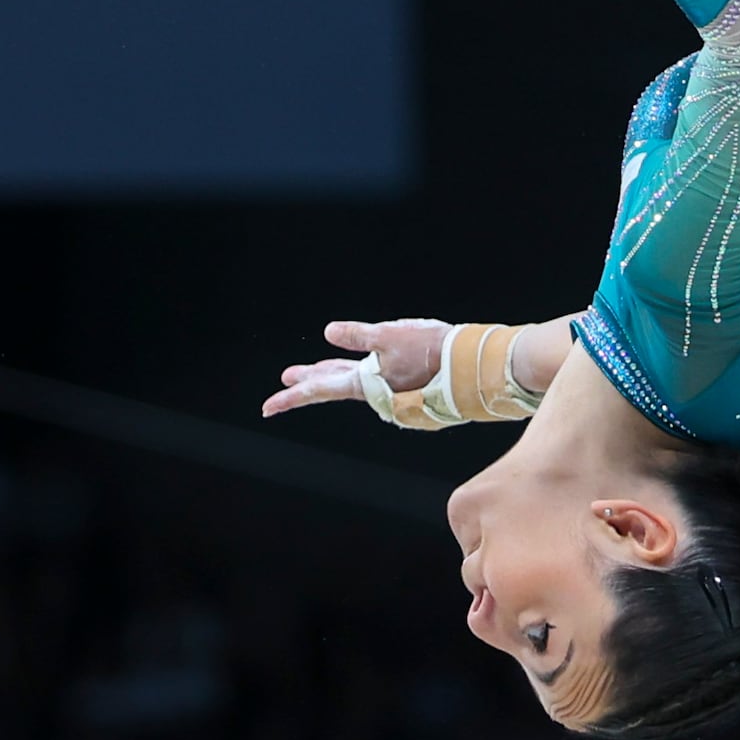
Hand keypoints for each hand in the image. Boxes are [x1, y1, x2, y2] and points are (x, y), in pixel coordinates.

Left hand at [262, 317, 455, 419]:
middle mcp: (375, 393)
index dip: (291, 397)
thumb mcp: (391, 334)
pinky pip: (375, 380)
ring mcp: (391, 393)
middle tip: (285, 380)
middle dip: (309, 380)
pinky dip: (363, 372)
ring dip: (334, 374)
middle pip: (333, 385)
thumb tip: (329, 331)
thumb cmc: (433, 349)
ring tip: (315, 370)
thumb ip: (359, 335)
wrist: (473, 367)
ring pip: (354, 381)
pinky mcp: (405, 389)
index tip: (267, 408)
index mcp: (366, 383)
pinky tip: (365, 366)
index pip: (320, 389)